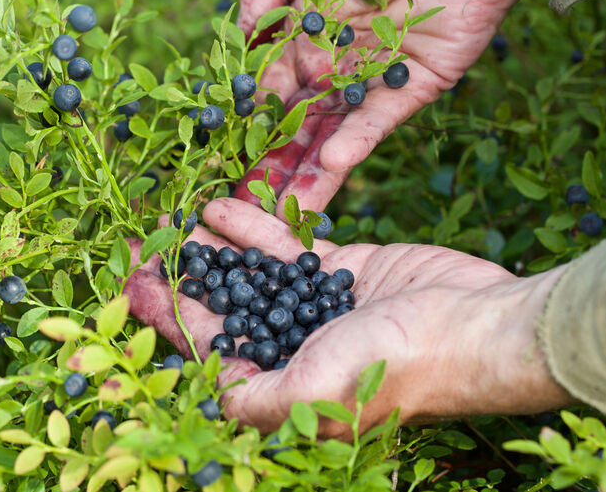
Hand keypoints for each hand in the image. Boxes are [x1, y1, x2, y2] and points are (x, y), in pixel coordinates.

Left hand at [124, 199, 573, 436]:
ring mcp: (316, 307)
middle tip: (144, 248)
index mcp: (283, 388)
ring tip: (175, 222)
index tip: (132, 288)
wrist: (473, 323)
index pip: (210, 353)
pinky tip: (220, 207)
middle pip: (224, 311)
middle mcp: (295, 348)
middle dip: (183, 282)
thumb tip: (205, 399)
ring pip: (250, 275)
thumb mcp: (313, 393)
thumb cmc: (396, 366)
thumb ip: (253, 398)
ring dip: (213, 250)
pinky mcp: (342, 270)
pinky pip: (288, 248)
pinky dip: (255, 227)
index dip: (167, 322)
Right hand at [234, 0, 529, 216]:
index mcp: (307, 43)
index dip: (252, 124)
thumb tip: (240, 36)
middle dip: (273, 165)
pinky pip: (379, 119)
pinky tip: (332, 163)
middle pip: (298, 125)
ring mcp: (373, 82)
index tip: (230, 157)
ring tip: (287, 210)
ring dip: (310, 172)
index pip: (272, 93)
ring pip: (335, 134)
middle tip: (246, 206)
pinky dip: (357, 140)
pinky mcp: (413, 87)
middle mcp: (337, 68)